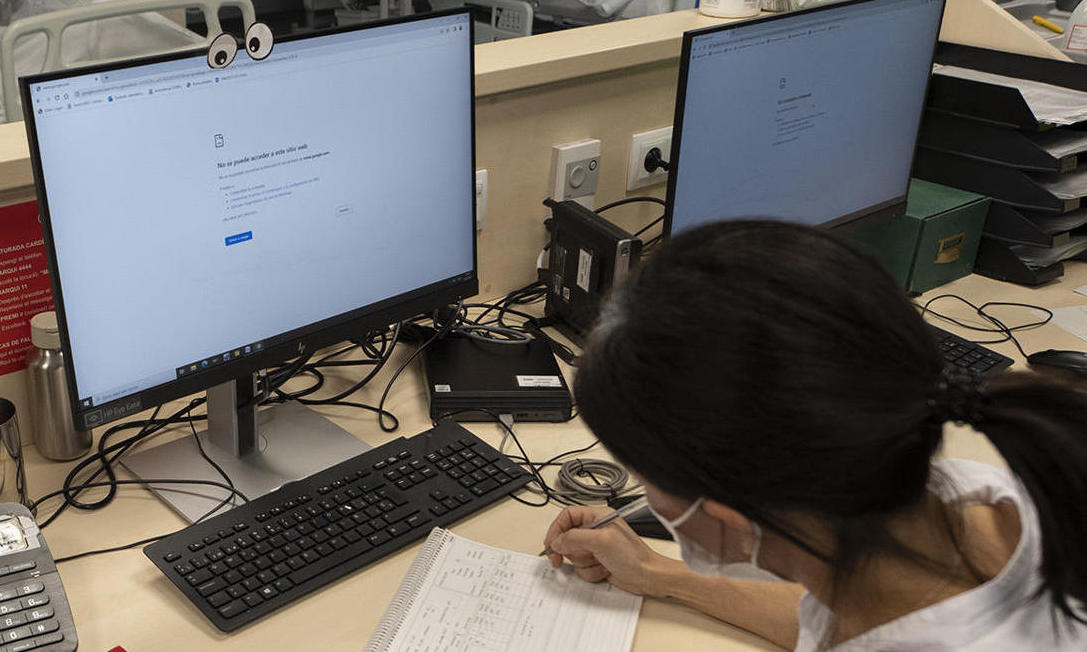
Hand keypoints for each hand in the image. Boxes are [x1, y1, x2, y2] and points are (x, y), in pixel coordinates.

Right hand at [543, 505, 675, 595]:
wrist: (648, 576)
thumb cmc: (634, 556)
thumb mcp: (601, 541)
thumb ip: (574, 538)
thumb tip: (557, 541)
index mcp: (597, 516)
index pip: (567, 516)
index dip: (556, 529)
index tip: (550, 544)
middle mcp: (595, 530)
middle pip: (566, 538)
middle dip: (570, 551)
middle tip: (566, 558)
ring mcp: (595, 547)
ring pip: (572, 555)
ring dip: (584, 564)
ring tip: (599, 562)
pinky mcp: (597, 561)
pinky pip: (581, 568)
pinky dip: (590, 572)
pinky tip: (604, 569)